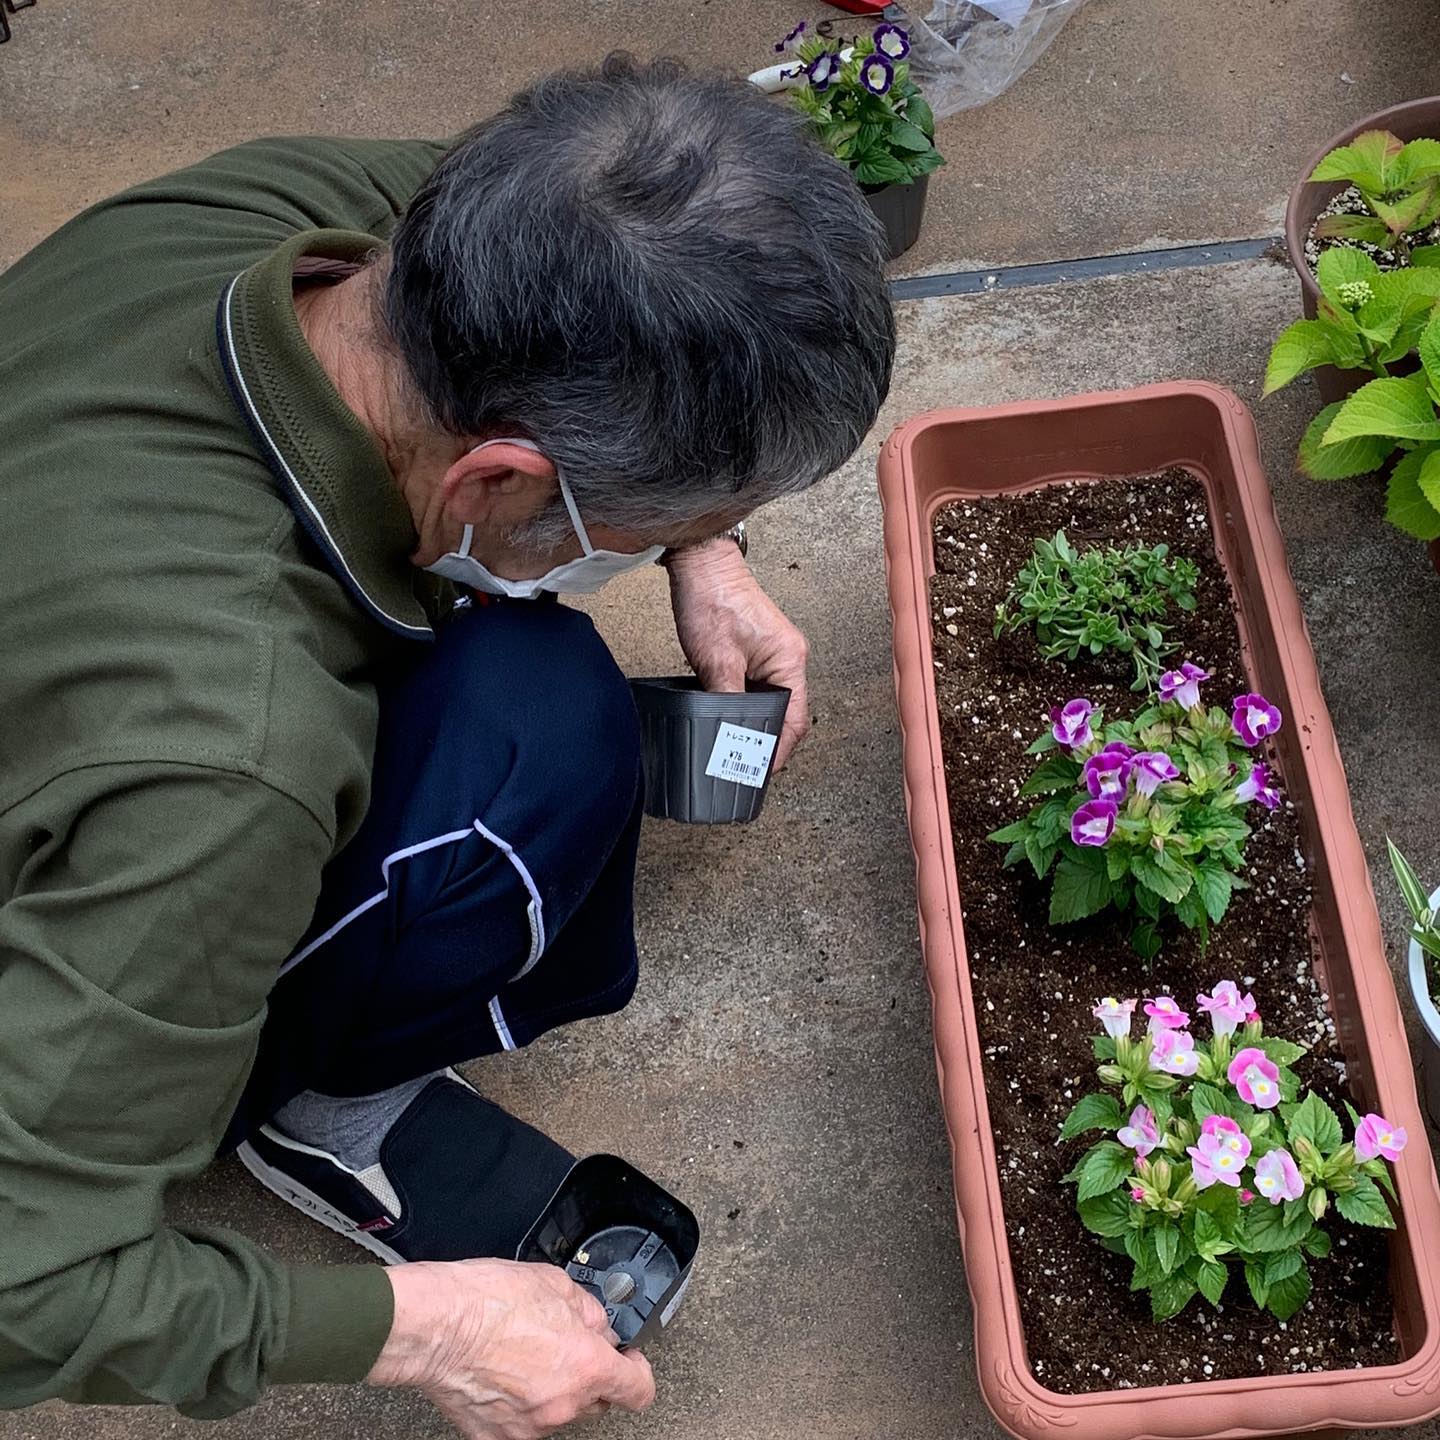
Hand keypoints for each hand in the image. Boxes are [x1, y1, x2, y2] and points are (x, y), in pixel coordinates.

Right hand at [370, 1259, 655, 1438]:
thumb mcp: (556, 1284)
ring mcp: (529, 1426)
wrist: (436, 1325)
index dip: (638, 1371)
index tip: (628, 1360)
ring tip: (525, 1354)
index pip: (638, 1389)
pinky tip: (503, 1375)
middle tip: (565, 1345)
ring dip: (553, 1388)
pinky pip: (522, 1422)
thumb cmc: (488, 1301)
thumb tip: (597, 1325)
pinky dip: (520, 1403)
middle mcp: (563, 1405)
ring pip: (558, 1411)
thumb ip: (589, 1311)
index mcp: (586, 1366)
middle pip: (596, 1399)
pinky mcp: (496, 1437)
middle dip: (589, 1374)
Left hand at [665, 539, 811, 769]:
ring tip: (738, 749)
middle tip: (746, 767)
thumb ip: (724, 701)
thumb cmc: (712, 600)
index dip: (779, 750)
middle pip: (788, 714)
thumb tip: (726, 736)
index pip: (796, 720)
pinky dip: (748, 706)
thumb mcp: (716, 660)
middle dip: (769, 742)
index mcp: (789, 661)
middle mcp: (789, 659)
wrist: (700, 563)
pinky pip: (760, 688)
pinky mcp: (758, 650)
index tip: (760, 772)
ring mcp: (775, 654)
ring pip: (773, 702)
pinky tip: (730, 719)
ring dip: (757, 724)